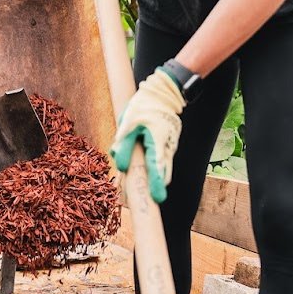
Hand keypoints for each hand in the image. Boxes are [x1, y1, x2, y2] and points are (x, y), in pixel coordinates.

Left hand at [111, 68, 185, 203]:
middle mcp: (167, 148)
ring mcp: (170, 146)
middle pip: (162, 174)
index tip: (157, 201)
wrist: (164, 92)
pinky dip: (151, 165)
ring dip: (151, 175)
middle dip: (152, 186)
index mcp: (157, 143)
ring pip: (161, 167)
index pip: (158, 170)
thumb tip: (122, 168)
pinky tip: (139, 160)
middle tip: (137, 197)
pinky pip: (160, 159)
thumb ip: (124, 146)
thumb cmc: (145, 106)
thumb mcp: (129, 124)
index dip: (157, 187)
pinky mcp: (168, 144)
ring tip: (133, 183)